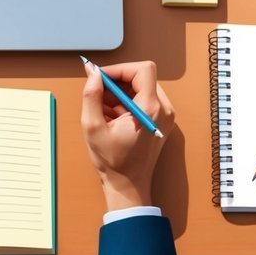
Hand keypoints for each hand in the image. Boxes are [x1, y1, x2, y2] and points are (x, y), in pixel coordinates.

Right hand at [80, 60, 174, 209]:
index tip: (102, 78)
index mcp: (150, 110)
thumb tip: (93, 73)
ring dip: (119, 93)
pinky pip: (143, 99)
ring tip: (103, 110)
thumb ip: (91, 96)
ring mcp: (164, 116)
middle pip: (141, 77)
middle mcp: (163, 110)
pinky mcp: (160, 120)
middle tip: (98, 94)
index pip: (142, 70)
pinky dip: (125, 102)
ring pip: (141, 87)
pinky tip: (111, 117)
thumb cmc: (112, 161)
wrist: (128, 185)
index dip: (120, 69)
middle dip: (117, 82)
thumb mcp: (92, 127)